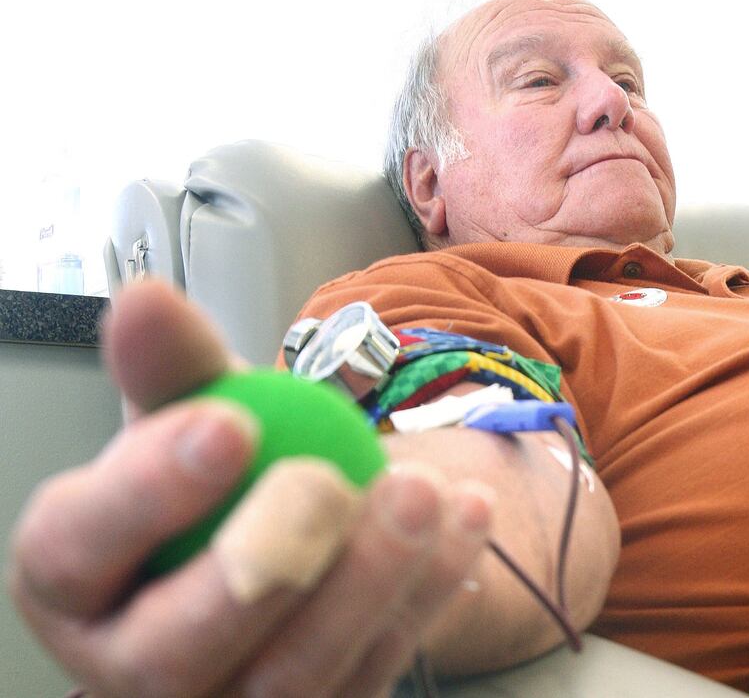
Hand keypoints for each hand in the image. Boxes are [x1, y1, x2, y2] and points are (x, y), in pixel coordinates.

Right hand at [8, 280, 492, 697]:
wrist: (266, 527)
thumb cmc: (208, 472)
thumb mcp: (186, 411)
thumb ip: (173, 365)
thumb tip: (146, 298)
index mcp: (75, 580)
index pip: (79, 548)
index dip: (148, 490)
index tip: (230, 424)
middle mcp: (133, 667)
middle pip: (178, 649)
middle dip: (263, 563)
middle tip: (329, 480)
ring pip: (291, 678)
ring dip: (369, 582)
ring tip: (424, 493)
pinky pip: (372, 667)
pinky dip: (425, 591)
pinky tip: (463, 520)